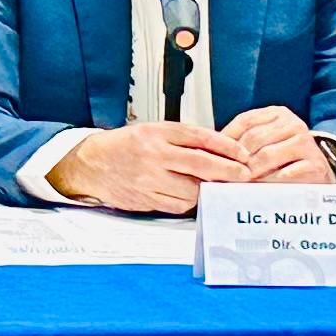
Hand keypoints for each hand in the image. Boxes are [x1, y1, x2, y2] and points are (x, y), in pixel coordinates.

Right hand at [46, 121, 251, 215]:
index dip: (226, 146)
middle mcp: (154, 155)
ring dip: (208, 188)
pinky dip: (189, 201)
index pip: (200, 137)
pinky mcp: (146, 199)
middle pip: (200, 164)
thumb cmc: (125, 146)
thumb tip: (219, 149)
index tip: (242, 153)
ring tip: (216, 185)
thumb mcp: (154, 131)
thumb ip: (184, 139)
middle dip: (227, 171)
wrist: (92, 164)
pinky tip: (192, 195)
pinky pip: (177, 204)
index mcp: (157, 134)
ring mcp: (149, 179)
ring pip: (191, 188)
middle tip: (243, 174)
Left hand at [219, 105, 335, 185]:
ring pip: (266, 156)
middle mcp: (294, 125)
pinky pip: (283, 175)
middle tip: (223, 175)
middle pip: (253, 139)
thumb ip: (241, 142)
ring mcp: (306, 144)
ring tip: (238, 184)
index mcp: (278, 114)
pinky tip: (258, 191)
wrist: (319, 175)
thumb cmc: (285, 160)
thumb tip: (211, 153)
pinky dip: (267, 184)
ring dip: (249, 173)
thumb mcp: (264, 143)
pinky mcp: (314, 166)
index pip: (244, 121)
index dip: (226, 139)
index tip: (214, 156)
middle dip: (236, 160)